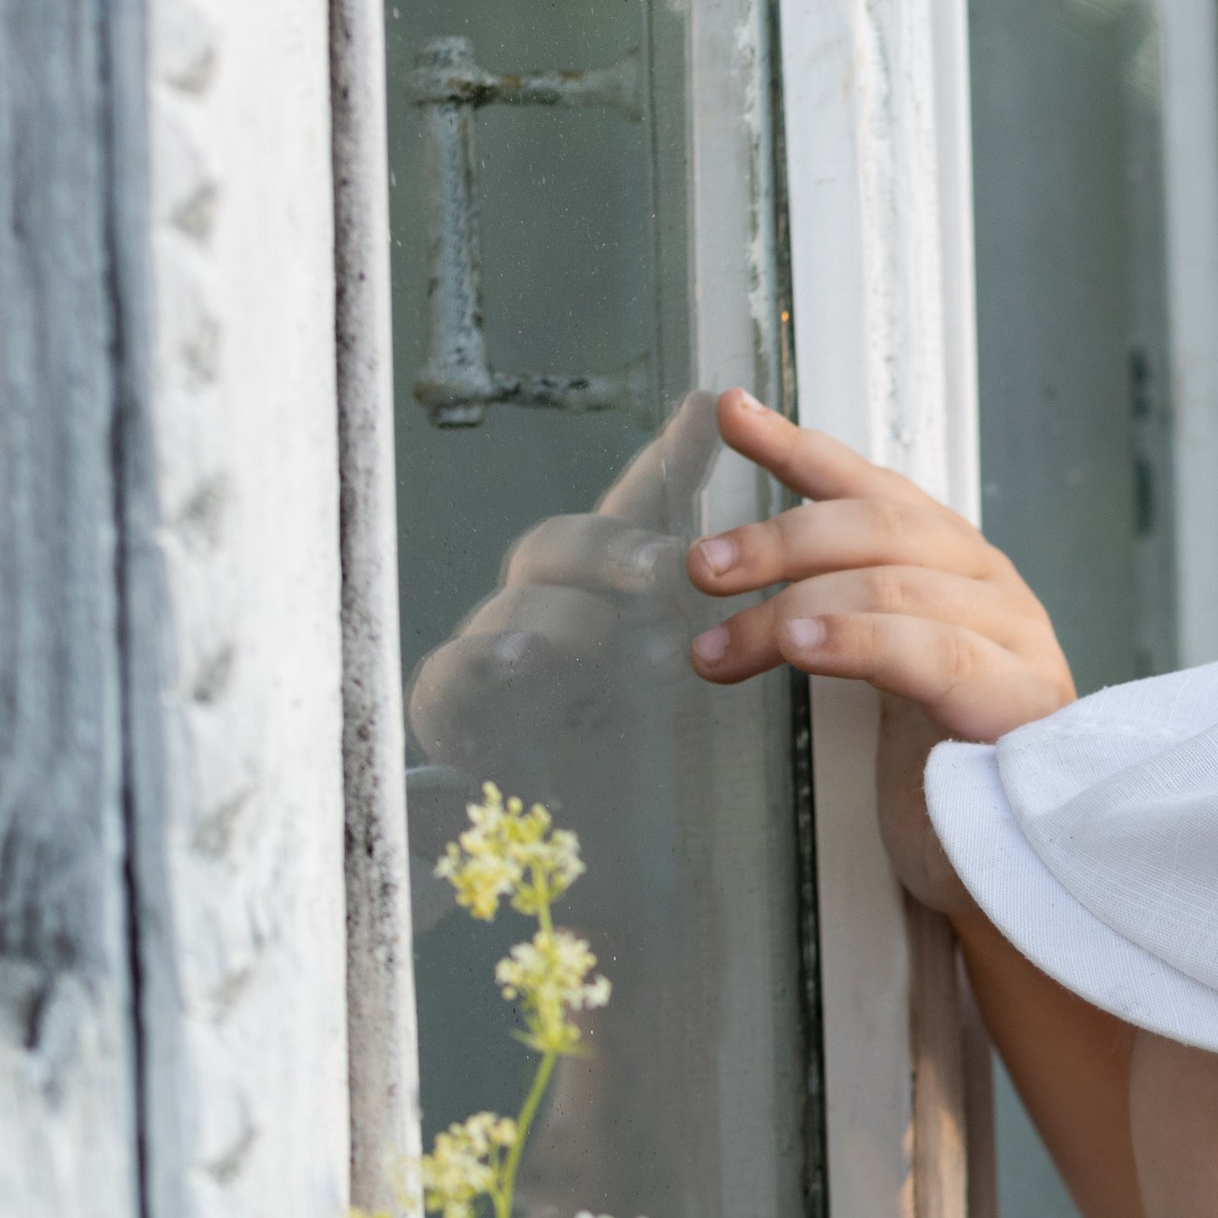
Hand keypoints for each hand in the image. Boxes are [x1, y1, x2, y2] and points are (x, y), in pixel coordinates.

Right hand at [406, 385, 728, 775]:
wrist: (538, 805)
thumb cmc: (607, 717)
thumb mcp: (673, 664)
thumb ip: (716, 603)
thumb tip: (764, 524)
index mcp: (600, 581)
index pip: (635, 508)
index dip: (669, 461)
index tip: (706, 411)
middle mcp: (543, 595)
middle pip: (566, 545)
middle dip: (615, 551)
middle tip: (667, 569)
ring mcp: (494, 640)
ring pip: (522, 608)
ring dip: (569, 619)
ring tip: (608, 637)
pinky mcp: (452, 696)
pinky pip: (461, 667)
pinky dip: (489, 659)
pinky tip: (524, 658)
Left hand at [686, 390, 1074, 914]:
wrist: (1007, 875)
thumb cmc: (939, 776)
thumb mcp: (877, 677)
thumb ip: (836, 610)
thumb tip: (739, 571)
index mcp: (957, 568)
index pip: (874, 488)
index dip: (801, 447)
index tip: (730, 414)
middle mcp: (991, 588)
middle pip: (878, 528)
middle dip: (777, 539)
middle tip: (701, 571)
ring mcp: (1015, 641)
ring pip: (893, 585)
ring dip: (791, 605)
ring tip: (722, 642)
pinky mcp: (1019, 704)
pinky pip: (931, 653)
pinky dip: (856, 639)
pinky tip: (800, 643)